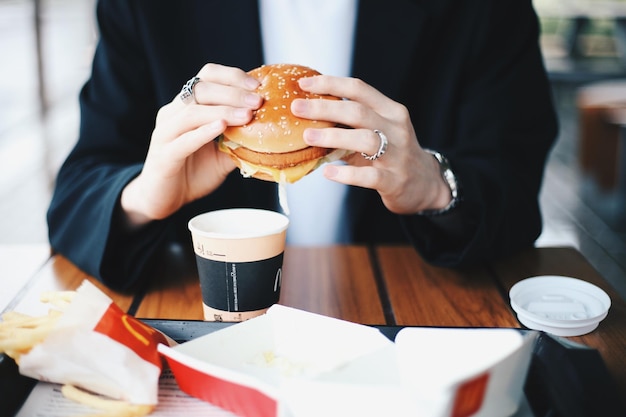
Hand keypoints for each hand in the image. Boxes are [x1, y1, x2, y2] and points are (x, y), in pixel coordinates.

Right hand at [121, 64, 262, 226]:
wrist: (165, 199)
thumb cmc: (193, 172)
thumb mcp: (223, 153)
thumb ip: (240, 139)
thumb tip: (270, 130)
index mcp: (186, 106)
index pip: (207, 76)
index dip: (232, 76)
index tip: (257, 85)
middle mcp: (173, 113)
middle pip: (201, 89)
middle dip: (233, 92)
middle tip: (257, 101)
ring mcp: (165, 132)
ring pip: (192, 112)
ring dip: (223, 110)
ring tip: (247, 115)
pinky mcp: (163, 155)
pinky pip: (183, 139)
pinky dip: (203, 132)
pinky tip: (222, 127)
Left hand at [290, 75, 452, 214]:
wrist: (426, 185)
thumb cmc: (393, 155)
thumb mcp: (379, 132)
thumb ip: (351, 124)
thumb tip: (308, 116)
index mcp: (391, 111)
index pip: (359, 89)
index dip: (330, 84)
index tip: (304, 83)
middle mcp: (396, 129)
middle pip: (358, 112)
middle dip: (324, 108)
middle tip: (297, 108)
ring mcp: (397, 155)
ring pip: (365, 139)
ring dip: (333, 137)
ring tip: (308, 137)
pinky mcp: (394, 180)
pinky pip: (369, 175)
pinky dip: (347, 173)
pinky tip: (328, 172)